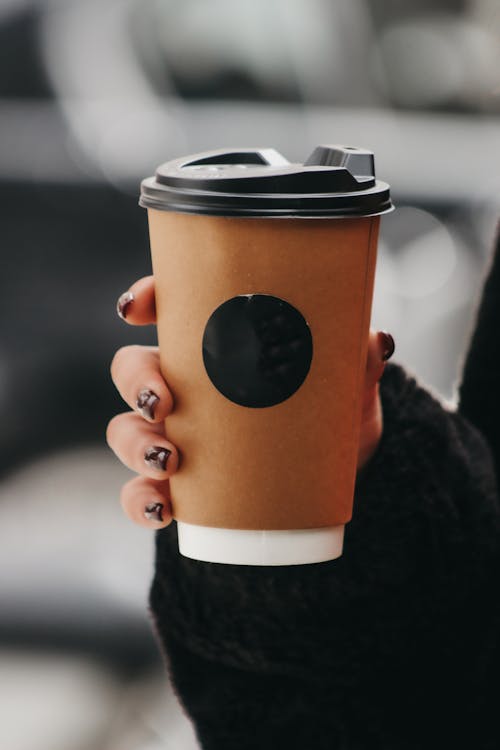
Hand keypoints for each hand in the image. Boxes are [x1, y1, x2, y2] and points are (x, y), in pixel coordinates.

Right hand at [106, 276, 394, 528]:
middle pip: (133, 370)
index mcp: (214, 345)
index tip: (136, 309)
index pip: (167, 310)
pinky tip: (163, 508)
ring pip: (126, 431)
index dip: (144, 301)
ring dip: (136, 444)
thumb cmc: (330, 412)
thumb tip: (378, 343)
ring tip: (169, 461)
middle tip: (164, 400)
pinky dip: (141, 501)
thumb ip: (359, 361)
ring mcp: (175, 436)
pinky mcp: (179, 486)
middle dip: (137, 381)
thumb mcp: (345, 385)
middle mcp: (185, 385)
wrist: (335, 476)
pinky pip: (140, 493)